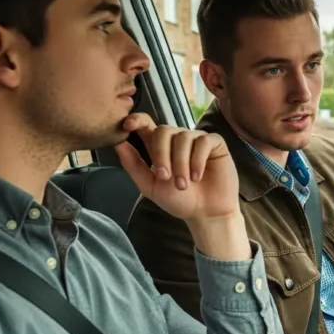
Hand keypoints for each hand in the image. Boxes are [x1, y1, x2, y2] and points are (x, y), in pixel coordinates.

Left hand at [114, 113, 247, 258]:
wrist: (206, 214)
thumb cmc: (179, 201)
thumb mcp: (150, 186)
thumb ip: (134, 165)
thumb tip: (118, 144)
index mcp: (159, 147)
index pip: (147, 124)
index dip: (137, 120)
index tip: (128, 125)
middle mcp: (177, 140)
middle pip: (163, 130)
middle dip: (161, 154)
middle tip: (165, 177)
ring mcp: (196, 140)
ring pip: (184, 137)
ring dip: (181, 163)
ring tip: (184, 184)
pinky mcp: (215, 144)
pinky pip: (203, 142)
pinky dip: (198, 160)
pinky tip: (197, 176)